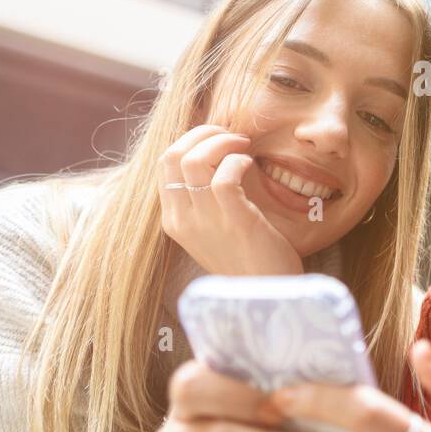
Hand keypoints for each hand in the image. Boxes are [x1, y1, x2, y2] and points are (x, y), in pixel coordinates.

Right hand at [158, 124, 302, 276]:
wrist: (266, 297)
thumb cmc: (248, 259)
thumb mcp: (215, 227)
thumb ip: (206, 198)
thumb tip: (213, 152)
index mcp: (174, 220)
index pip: (164, 163)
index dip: (190, 140)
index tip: (217, 139)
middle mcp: (183, 220)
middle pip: (172, 155)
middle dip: (204, 134)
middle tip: (232, 136)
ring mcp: (206, 222)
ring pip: (194, 159)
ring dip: (222, 142)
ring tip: (243, 146)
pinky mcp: (234, 221)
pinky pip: (225, 175)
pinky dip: (238, 160)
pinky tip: (251, 165)